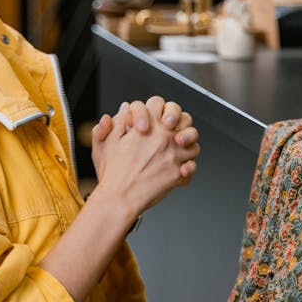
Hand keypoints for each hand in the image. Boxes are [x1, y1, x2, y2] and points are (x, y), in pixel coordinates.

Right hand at [91, 97, 199, 218]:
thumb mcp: (108, 143)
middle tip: (172, 129)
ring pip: (193, 143)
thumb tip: (124, 108)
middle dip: (180, 122)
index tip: (155, 117)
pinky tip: (178, 169)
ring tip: (177, 150)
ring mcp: (174, 156)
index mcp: (148, 127)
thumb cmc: (113, 172)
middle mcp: (165, 138)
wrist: (120, 197)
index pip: (159, 103)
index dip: (158, 107)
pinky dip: (187, 167)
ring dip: (187, 146)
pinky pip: (191, 166)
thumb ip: (117, 123)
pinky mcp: (178, 174)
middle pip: (184, 119)